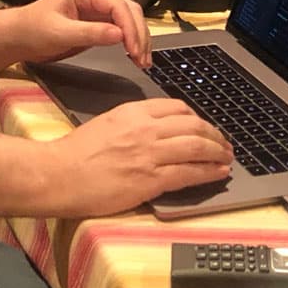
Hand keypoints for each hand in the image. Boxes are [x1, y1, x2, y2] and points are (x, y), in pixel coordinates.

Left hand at [11, 0, 149, 67]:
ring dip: (139, 38)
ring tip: (143, 61)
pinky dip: (131, 41)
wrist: (18, 38)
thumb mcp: (59, 33)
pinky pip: (121, 29)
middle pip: (128, 10)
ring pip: (128, 19)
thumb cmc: (32, 30)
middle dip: (139, 33)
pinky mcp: (97, 24)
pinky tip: (135, 55)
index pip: (117, 5)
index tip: (134, 49)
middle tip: (142, 58)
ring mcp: (97, 10)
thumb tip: (119, 35)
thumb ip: (90, 33)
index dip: (129, 27)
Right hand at [41, 99, 231, 216]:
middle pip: (194, 126)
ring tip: (227, 157)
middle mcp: (146, 129)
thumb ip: (133, 122)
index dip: (197, 118)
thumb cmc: (76, 152)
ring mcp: (150, 154)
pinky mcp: (150, 179)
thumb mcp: (107, 122)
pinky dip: (209, 172)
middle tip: (224, 143)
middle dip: (215, 135)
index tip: (203, 127)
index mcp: (134, 111)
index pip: (177, 108)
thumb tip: (156, 130)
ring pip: (197, 148)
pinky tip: (218, 173)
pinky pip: (189, 173)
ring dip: (218, 153)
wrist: (59, 174)